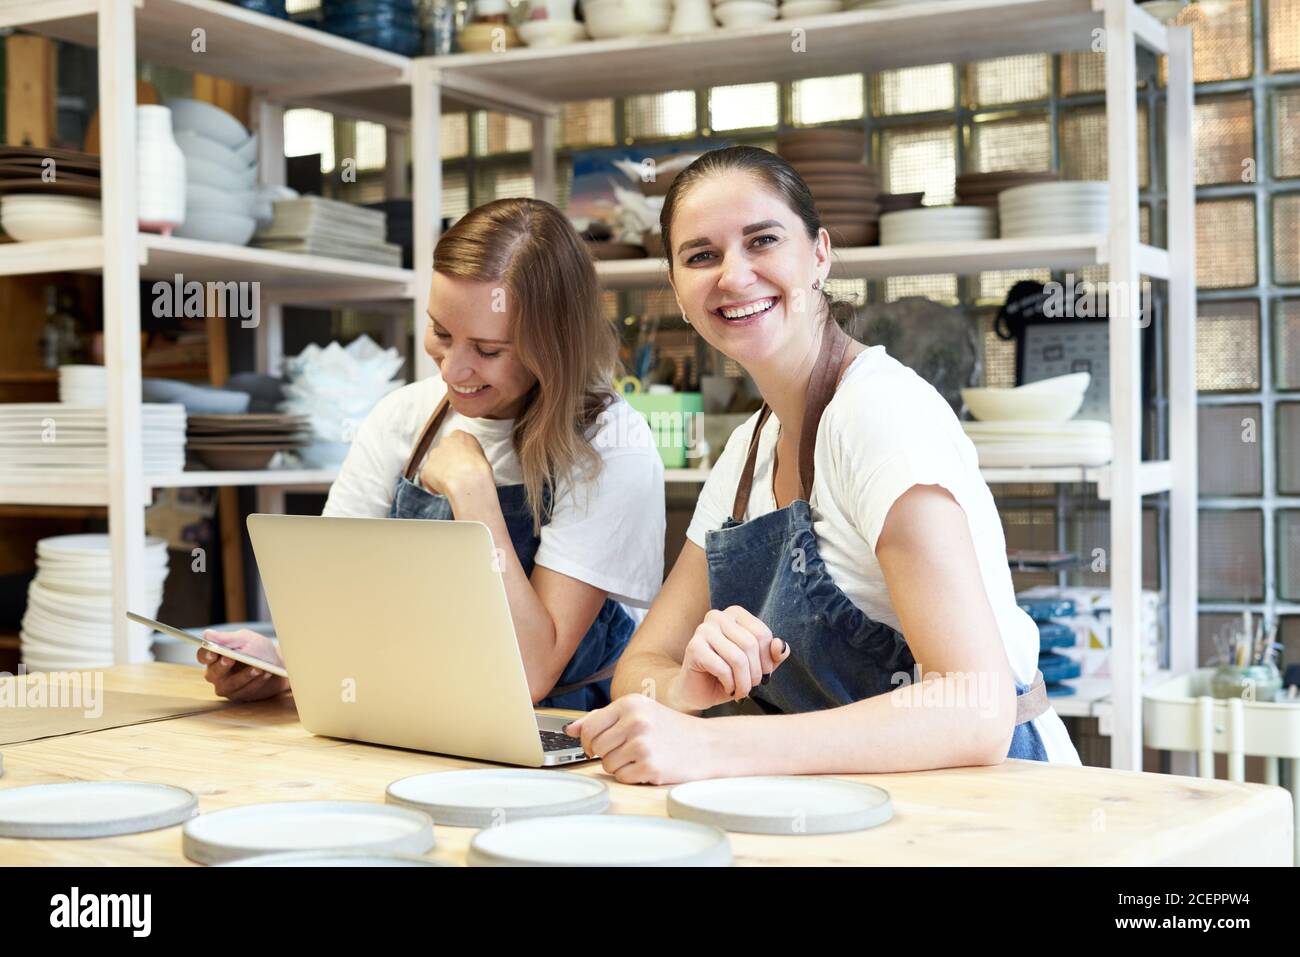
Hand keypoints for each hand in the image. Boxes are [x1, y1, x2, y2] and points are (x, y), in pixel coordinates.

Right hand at [198, 628, 288, 701]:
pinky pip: (244, 691)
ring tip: (258, 668)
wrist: (278, 665)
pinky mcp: (239, 696)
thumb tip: (207, 634)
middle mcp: (216, 673)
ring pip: (229, 685)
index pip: (203, 656)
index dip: (206, 655)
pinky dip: (256, 682)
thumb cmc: (259, 650)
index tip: (213, 652)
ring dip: (244, 676)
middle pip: (213, 673)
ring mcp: (226, 686)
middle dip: (222, 666)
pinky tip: (265, 674)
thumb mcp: (246, 639)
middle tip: (230, 658)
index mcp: (215, 656)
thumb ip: (228, 638)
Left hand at [419, 430, 493, 497]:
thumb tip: (467, 464)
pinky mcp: (426, 469)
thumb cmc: (480, 471)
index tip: (461, 463)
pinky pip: (427, 478)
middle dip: (447, 463)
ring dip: (440, 473)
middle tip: (456, 475)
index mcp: (461, 436)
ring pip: (434, 465)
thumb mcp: (481, 457)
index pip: (456, 442)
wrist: (469, 481)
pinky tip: (444, 491)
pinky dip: (433, 485)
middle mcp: (445, 442)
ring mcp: (434, 455)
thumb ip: (470, 456)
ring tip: (451, 485)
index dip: (458, 455)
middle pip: (443, 452)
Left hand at [564, 694, 717, 784]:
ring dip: (620, 765)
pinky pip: (622, 777)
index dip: (588, 741)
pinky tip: (648, 766)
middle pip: (596, 747)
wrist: (707, 745)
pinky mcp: (650, 767)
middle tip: (627, 750)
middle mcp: (635, 721)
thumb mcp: (639, 713)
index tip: (596, 745)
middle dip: (606, 753)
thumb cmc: (670, 729)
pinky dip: (631, 776)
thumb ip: (602, 718)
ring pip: (607, 764)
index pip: (588, 728)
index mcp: (630, 703)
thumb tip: (570, 729)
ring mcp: (643, 744)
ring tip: (641, 756)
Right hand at [667, 606, 789, 712]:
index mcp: (735, 614)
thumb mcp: (757, 666)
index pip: (762, 634)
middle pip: (750, 645)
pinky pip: (723, 668)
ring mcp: (703, 630)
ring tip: (741, 692)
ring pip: (737, 658)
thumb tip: (780, 645)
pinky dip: (730, 684)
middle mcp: (717, 616)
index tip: (763, 674)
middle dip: (755, 673)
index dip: (768, 660)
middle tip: (751, 688)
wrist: (698, 691)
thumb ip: (773, 655)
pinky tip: (727, 688)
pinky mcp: (694, 647)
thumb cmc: (729, 676)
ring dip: (744, 683)